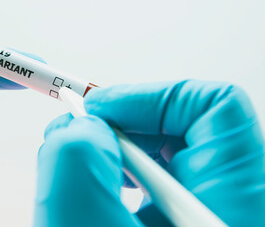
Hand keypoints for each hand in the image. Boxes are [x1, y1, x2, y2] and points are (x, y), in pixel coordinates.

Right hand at [34, 80, 264, 225]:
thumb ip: (77, 164)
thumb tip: (79, 125)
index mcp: (231, 203)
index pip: (213, 107)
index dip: (149, 95)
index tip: (97, 108)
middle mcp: (230, 204)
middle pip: (186, 126)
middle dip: (124, 122)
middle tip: (80, 132)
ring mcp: (206, 213)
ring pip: (170, 153)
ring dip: (121, 150)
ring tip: (87, 165)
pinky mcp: (186, 223)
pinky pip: (162, 180)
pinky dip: (126, 175)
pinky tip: (104, 189)